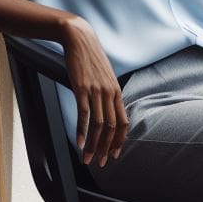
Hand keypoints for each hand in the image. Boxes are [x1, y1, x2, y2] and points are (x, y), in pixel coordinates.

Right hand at [58, 16, 128, 166]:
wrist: (79, 39)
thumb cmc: (91, 58)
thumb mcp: (104, 76)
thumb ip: (107, 93)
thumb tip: (106, 109)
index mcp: (117, 92)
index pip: (123, 122)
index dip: (120, 141)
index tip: (115, 154)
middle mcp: (110, 93)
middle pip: (111, 128)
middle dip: (107, 148)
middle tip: (101, 163)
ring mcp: (96, 91)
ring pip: (98, 125)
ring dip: (93, 145)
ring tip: (88, 158)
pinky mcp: (82, 88)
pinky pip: (84, 115)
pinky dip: (82, 131)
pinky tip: (79, 143)